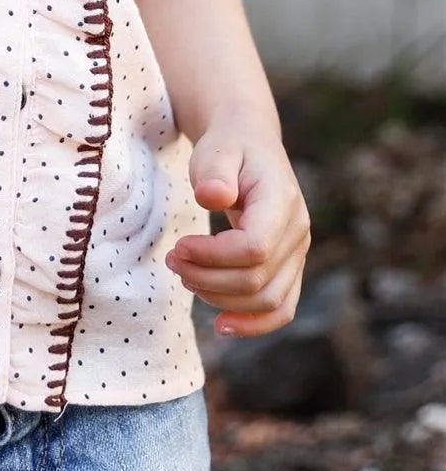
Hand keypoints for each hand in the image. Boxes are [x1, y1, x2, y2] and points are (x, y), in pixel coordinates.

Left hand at [165, 122, 310, 336]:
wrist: (250, 144)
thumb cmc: (229, 147)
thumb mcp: (217, 148)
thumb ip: (214, 170)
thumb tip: (212, 197)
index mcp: (281, 201)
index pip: (255, 248)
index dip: (213, 256)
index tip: (180, 246)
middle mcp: (298, 232)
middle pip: (257, 280)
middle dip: (207, 279)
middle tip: (172, 260)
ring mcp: (298, 254)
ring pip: (268, 300)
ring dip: (220, 299)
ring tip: (185, 276)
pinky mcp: (289, 268)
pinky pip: (282, 308)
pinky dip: (254, 324)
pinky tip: (222, 326)